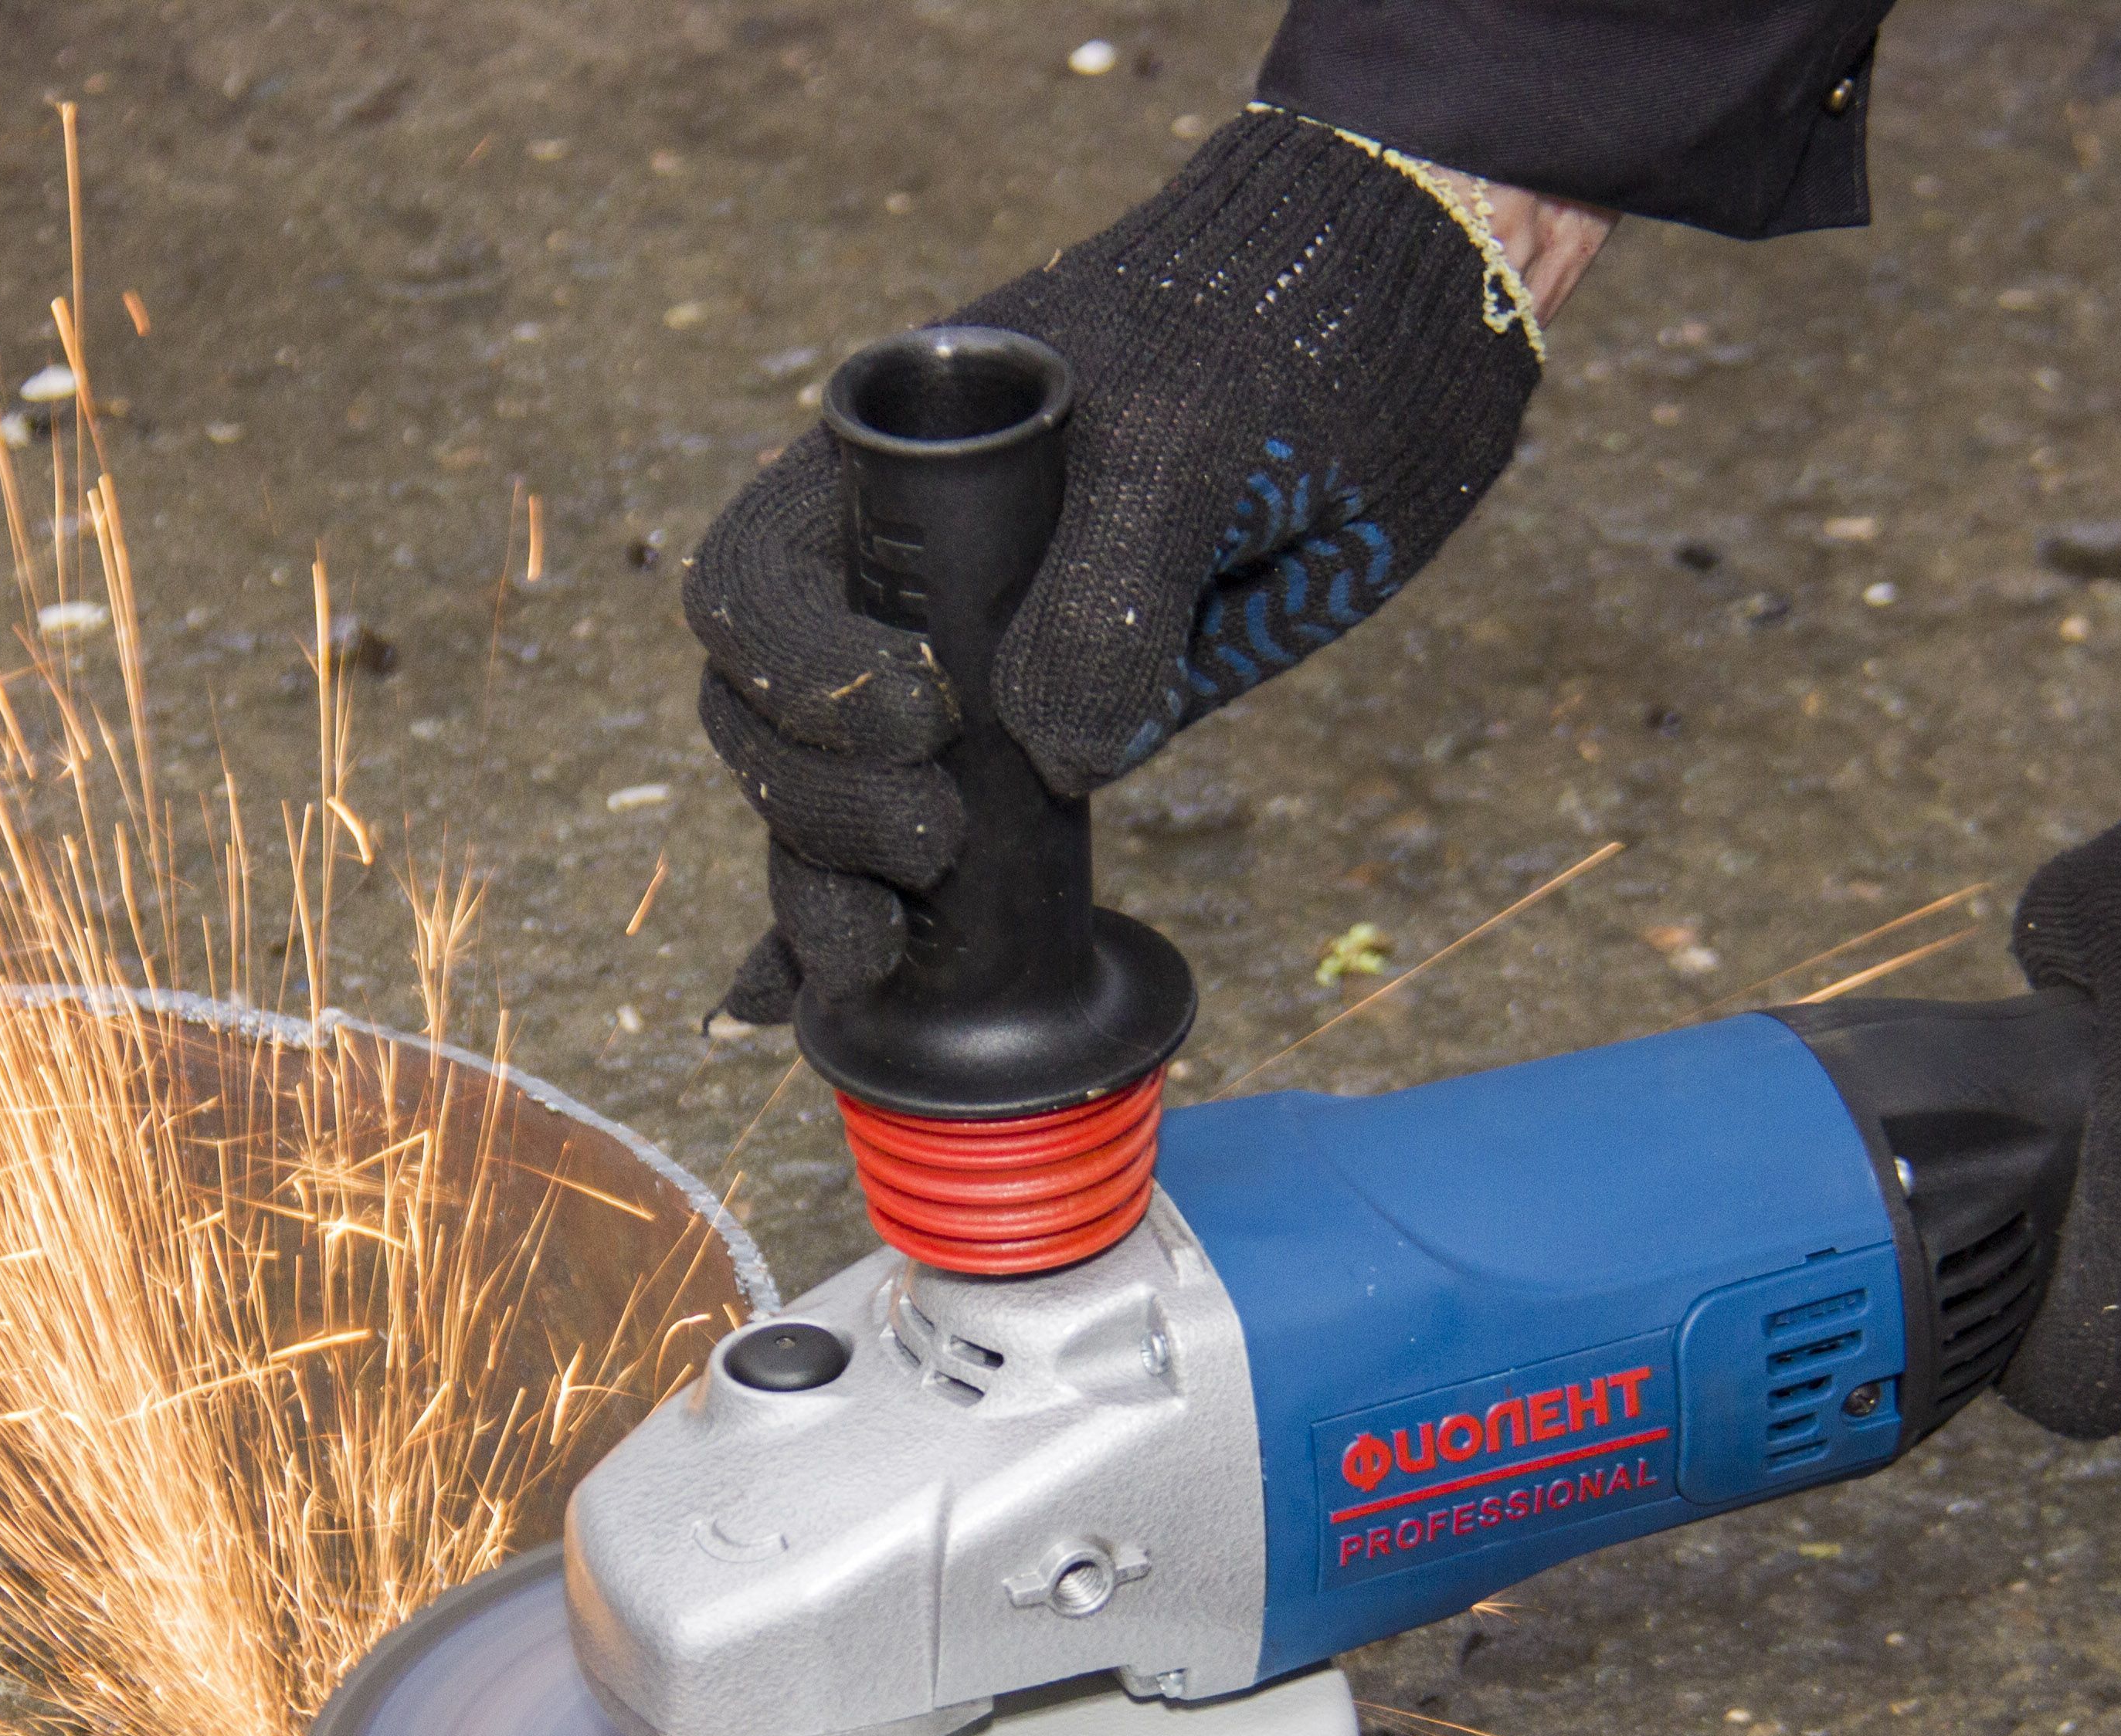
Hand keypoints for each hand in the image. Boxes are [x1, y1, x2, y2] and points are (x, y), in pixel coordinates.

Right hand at [687, 109, 1597, 1023]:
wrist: (1365, 346)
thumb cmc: (1266, 357)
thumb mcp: (1196, 447)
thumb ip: (1116, 586)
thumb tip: (1054, 756)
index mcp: (883, 479)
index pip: (755, 587)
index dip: (801, 670)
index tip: (924, 716)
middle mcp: (891, 581)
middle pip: (761, 714)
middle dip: (813, 805)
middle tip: (930, 849)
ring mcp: (949, 673)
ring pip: (817, 797)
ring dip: (819, 887)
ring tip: (881, 956)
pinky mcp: (1015, 755)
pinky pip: (894, 847)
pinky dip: (829, 925)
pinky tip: (787, 1004)